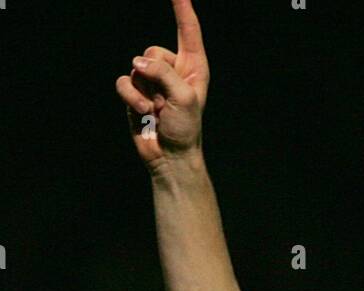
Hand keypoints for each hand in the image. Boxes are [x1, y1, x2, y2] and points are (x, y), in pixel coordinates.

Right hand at [115, 0, 208, 172]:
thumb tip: (137, 63)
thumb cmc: (185, 129)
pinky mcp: (135, 93)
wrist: (171, 158)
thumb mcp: (183, 97)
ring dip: (143, 91)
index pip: (188, 30)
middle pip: (153, 51)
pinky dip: (131, 97)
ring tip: (155, 110)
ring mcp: (152, 81)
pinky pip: (124, 82)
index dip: (182, 8)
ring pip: (136, 66)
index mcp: (194, 67)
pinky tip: (143, 113)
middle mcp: (173, 70)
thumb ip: (162, 73)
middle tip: (165, 101)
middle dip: (155, 74)